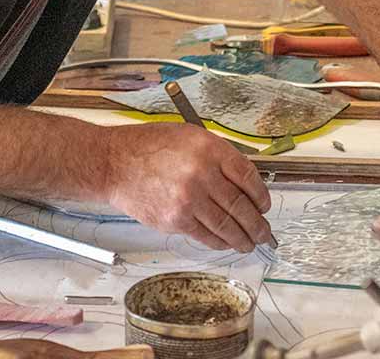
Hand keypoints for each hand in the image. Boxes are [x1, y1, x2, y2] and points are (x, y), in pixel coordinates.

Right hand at [103, 123, 273, 251]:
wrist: (115, 163)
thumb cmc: (149, 147)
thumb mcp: (190, 137)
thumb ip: (218, 156)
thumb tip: (244, 183)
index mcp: (210, 150)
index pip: (248, 177)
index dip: (261, 195)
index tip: (265, 205)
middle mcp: (202, 174)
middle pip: (241, 205)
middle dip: (257, 224)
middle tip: (265, 232)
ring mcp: (189, 199)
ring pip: (226, 225)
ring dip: (243, 238)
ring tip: (250, 243)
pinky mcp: (175, 219)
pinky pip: (206, 235)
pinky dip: (220, 242)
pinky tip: (226, 242)